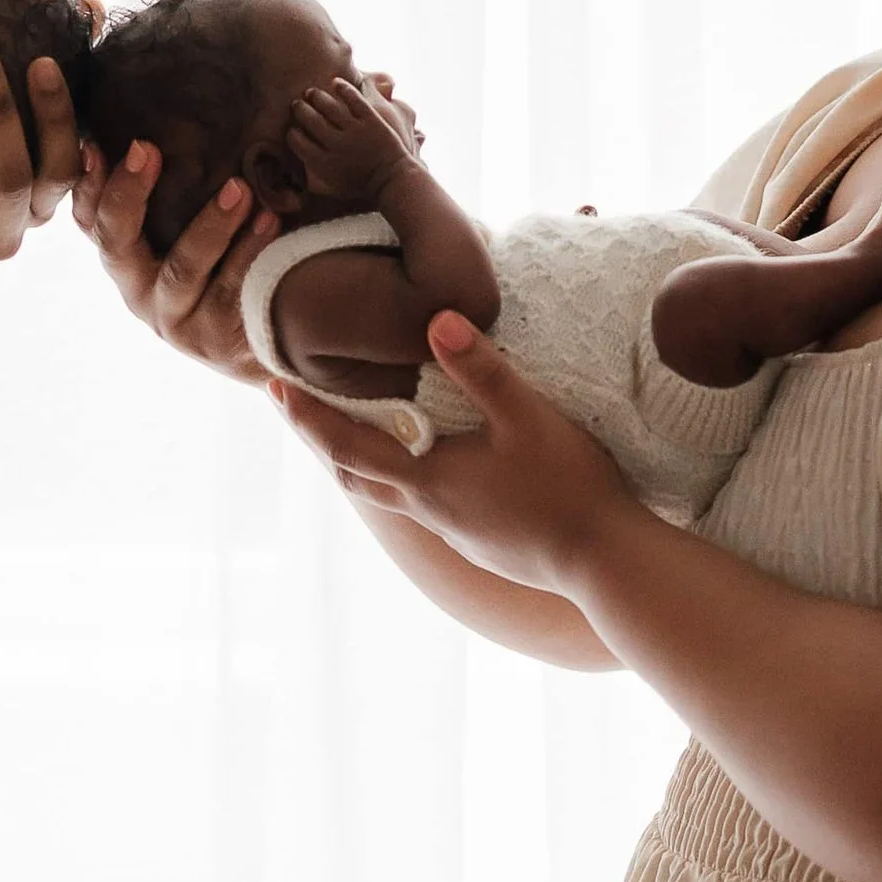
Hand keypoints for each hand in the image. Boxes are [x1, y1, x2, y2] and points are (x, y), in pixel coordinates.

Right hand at [73, 134, 278, 386]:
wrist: (267, 343)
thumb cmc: (221, 272)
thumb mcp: (185, 234)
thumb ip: (171, 194)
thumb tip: (157, 125)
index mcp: (126, 261)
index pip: (91, 220)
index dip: (87, 185)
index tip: (94, 144)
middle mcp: (139, 292)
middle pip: (117, 242)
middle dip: (127, 194)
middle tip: (144, 149)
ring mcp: (176, 320)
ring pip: (182, 268)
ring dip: (210, 224)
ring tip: (240, 188)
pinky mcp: (216, 339)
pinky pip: (231, 290)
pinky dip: (250, 251)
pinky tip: (270, 220)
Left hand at [273, 311, 629, 594]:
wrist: (608, 564)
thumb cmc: (570, 487)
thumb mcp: (527, 417)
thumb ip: (481, 368)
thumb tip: (434, 318)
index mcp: (426, 478)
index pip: (344, 445)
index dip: (306, 417)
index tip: (273, 388)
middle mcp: (428, 510)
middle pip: (352, 474)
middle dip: (319, 438)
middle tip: (293, 406)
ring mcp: (454, 533)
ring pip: (387, 496)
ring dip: (359, 462)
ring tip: (350, 434)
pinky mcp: (480, 545)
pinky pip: (422, 509)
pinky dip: (401, 481)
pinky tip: (425, 470)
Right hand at [285, 73, 414, 209]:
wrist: (391, 179)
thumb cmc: (360, 185)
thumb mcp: (332, 187)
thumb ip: (312, 179)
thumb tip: (294, 173)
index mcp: (324, 162)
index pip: (296, 140)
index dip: (292, 131)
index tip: (294, 127)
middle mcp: (336, 145)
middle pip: (309, 119)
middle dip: (299, 109)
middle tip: (297, 104)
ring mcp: (355, 131)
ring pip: (329, 105)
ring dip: (316, 95)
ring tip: (311, 92)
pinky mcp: (371, 120)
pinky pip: (354, 98)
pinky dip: (344, 88)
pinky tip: (336, 83)